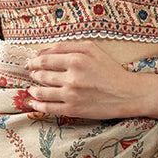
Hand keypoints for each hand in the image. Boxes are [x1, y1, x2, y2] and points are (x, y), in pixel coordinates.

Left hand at [24, 42, 157, 119]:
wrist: (127, 94)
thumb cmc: (110, 70)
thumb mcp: (92, 49)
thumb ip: (68, 47)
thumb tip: (43, 52)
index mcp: (76, 59)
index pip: (45, 59)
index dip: (34, 61)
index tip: (29, 62)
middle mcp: (72, 77)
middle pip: (42, 74)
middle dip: (34, 74)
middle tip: (32, 74)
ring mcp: (71, 95)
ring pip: (42, 91)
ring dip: (33, 89)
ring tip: (32, 88)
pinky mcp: (73, 110)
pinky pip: (48, 107)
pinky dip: (37, 104)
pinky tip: (33, 102)